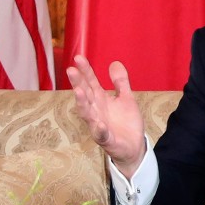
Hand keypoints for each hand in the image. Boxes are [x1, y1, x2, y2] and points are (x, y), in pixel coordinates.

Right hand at [66, 55, 145, 178]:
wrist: (134, 146)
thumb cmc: (126, 122)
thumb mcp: (126, 98)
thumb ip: (120, 82)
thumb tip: (114, 63)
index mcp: (101, 100)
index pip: (91, 83)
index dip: (86, 71)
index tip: (79, 58)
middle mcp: (96, 111)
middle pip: (85, 95)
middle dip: (78, 83)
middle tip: (71, 70)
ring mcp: (99, 125)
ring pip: (88, 114)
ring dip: (82, 103)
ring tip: (79, 92)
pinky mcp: (106, 139)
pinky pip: (101, 134)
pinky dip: (99, 129)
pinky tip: (99, 124)